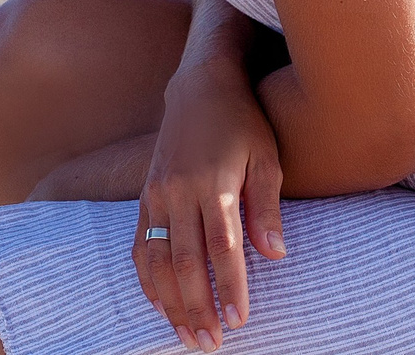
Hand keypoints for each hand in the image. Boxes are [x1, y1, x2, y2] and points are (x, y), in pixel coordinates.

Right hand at [134, 60, 286, 348]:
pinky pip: (139, 243)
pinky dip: (146, 277)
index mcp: (214, 184)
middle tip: (211, 343)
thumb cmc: (243, 123)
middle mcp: (179, 191)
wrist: (200, 86)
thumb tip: (275, 255)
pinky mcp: (145, 194)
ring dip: (171, 301)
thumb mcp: (266, 157)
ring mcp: (157, 193)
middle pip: (186, 262)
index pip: (223, 248)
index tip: (239, 320)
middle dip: (198, 307)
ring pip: (157, 259)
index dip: (230, 287)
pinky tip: (159, 303)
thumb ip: (267, 207)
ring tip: (187, 334)